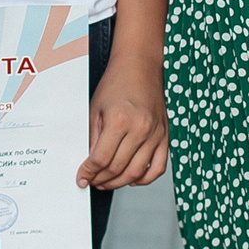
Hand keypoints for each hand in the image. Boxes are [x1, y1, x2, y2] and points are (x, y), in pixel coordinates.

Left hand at [78, 55, 168, 189]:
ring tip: (108, 182)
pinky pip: (158, 167)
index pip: (101, 158)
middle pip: (118, 168)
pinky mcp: (165, 136)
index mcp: (119, 120)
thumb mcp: (96, 108)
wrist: (140, 66)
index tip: (83, 177)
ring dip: (119, 183)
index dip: (89, 172)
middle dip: (101, 179)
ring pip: (137, 172)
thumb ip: (94, 137)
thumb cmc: (117, 82)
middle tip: (93, 180)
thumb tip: (91, 163)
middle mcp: (140, 128)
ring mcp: (155, 134)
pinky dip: (145, 179)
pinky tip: (132, 178)